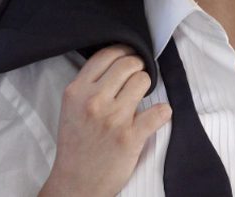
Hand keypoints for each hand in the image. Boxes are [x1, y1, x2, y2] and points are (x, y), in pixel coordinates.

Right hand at [38, 43, 171, 196]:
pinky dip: (162, 113)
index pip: (108, 54)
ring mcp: (113, 119)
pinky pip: (160, 111)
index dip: (124, 51)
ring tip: (139, 99)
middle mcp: (94, 101)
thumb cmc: (77, 142)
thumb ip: (90, 82)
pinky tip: (155, 116)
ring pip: (144, 80)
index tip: (130, 57)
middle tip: (136, 79)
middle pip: (129, 63)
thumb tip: (120, 57)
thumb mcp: (71, 106)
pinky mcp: (130, 137)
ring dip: (147, 87)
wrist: (75, 185)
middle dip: (138, 68)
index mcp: (77, 91)